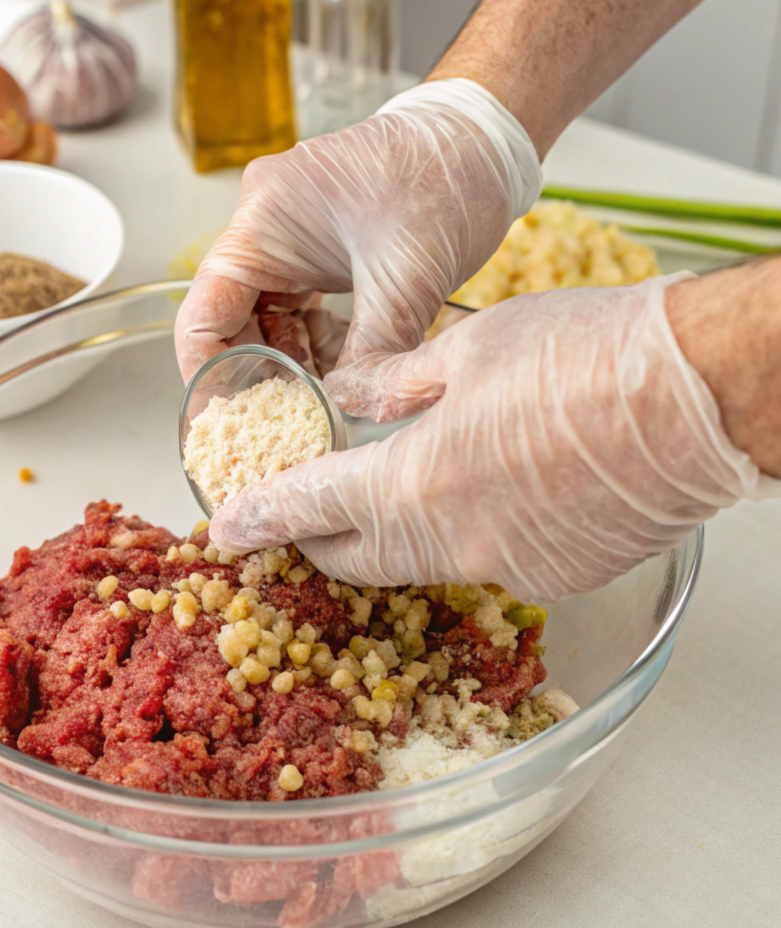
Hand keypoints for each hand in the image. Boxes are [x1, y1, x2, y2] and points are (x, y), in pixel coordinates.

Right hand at [174, 79, 541, 420]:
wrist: (485, 139)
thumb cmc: (446, 176)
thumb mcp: (409, 275)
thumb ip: (374, 351)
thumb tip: (348, 409)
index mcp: (265, 219)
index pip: (205, 311)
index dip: (206, 373)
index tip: (220, 423)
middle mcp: (265, 228)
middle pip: (230, 321)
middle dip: (253, 376)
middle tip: (278, 425)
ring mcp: (289, 240)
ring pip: (264, 322)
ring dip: (287, 365)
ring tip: (315, 404)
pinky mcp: (316, 252)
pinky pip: (295, 312)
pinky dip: (312, 346)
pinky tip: (339, 371)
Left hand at [209, 274, 773, 600]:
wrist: (699, 397)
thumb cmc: (588, 355)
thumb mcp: (471, 348)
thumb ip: (399, 385)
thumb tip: (357, 398)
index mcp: (416, 481)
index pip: (311, 510)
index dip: (262, 519)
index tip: (227, 530)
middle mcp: (454, 543)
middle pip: (356, 559)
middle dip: (320, 541)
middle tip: (304, 516)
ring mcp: (508, 570)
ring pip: (422, 564)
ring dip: (396, 534)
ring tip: (412, 484)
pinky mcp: (557, 579)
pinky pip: (489, 564)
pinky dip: (470, 534)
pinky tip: (497, 489)